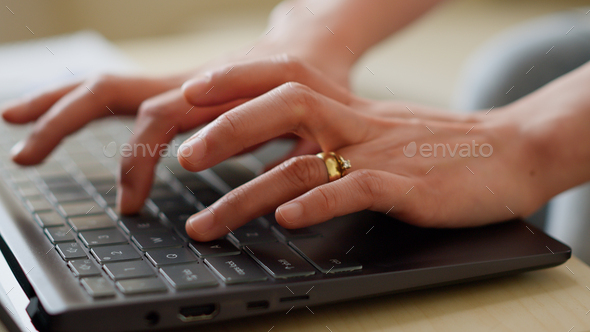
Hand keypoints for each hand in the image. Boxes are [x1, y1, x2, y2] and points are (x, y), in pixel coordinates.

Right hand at [1, 10, 354, 214]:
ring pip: (104, 85)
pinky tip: (61, 110)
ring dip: (56, 102)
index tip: (129, 205)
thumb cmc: (307, 87)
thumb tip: (269, 189)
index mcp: (209, 92)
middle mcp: (182, 84)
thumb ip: (286, 152)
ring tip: (12, 118)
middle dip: (61, 120)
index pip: (154, 121)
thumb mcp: (304, 123)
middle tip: (24, 154)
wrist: (308, 51)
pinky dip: (83, 101)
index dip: (135, 162)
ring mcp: (174, 84)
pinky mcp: (174, 89)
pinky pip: (120, 91)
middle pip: (108, 91)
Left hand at [179, 60, 541, 240]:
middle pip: (283, 106)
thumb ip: (335, 138)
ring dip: (248, 194)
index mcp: (350, 108)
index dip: (235, 82)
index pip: (283, 80)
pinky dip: (317, 203)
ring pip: (302, 163)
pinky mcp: (406, 185)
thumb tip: (286, 161)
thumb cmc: (444, 147)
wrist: (512, 151)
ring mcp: (380, 153)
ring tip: (208, 221)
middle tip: (185, 157)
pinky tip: (288, 220)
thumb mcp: (380, 132)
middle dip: (227, 129)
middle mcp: (358, 123)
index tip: (192, 96)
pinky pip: (354, 190)